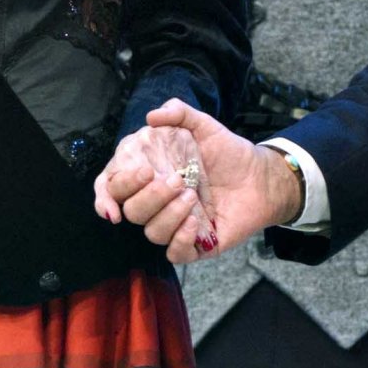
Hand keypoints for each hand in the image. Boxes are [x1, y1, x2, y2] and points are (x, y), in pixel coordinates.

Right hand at [95, 123, 218, 257]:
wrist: (262, 177)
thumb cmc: (229, 153)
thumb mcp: (204, 126)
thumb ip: (178, 113)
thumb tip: (151, 116)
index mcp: (148, 176)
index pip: (112, 188)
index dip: (105, 195)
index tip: (118, 194)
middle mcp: (156, 202)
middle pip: (130, 210)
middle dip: (148, 196)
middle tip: (176, 180)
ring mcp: (173, 224)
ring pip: (151, 232)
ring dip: (169, 214)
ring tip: (193, 196)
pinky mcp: (193, 244)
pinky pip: (174, 254)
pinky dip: (180, 240)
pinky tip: (194, 223)